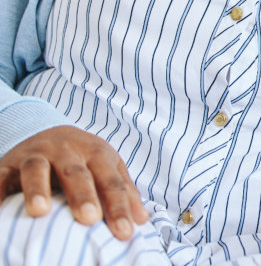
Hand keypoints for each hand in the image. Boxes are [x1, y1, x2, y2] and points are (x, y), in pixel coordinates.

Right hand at [0, 126, 149, 239]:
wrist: (46, 134)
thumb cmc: (81, 160)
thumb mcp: (106, 167)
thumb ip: (123, 191)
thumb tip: (141, 220)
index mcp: (96, 152)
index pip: (111, 180)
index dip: (119, 206)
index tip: (125, 232)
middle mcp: (67, 150)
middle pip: (77, 172)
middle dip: (83, 195)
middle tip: (90, 218)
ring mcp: (36, 155)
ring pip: (37, 169)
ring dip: (37, 189)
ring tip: (40, 212)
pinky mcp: (9, 165)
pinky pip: (1, 177)